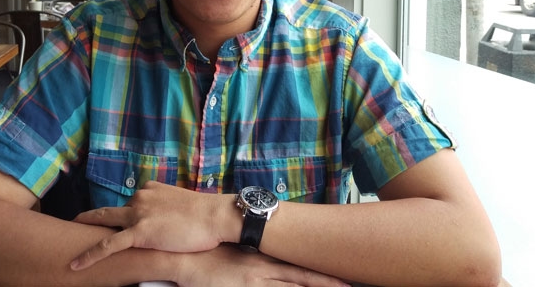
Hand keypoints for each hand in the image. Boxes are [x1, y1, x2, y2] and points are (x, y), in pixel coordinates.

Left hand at [70, 181, 230, 269]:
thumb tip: (165, 221)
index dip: (120, 217)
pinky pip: (109, 244)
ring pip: (104, 222)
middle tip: (76, 223)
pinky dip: (91, 254)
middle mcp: (140, 197)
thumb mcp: (181, 204)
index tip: (111, 223)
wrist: (215, 216)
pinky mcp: (139, 232)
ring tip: (69, 239)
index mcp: (150, 190)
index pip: (129, 204)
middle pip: (111, 210)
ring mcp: (138, 213)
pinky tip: (76, 263)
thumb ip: (167, 209)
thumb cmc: (206, 215)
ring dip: (86, 230)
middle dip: (91, 218)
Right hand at [175, 245, 349, 286]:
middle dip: (327, 282)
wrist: (185, 256)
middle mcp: (264, 267)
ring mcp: (255, 281)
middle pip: (302, 276)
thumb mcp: (236, 251)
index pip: (298, 262)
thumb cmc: (208, 251)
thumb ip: (254, 253)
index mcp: (263, 255)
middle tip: (350, 284)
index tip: (342, 271)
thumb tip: (269, 252)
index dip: (321, 268)